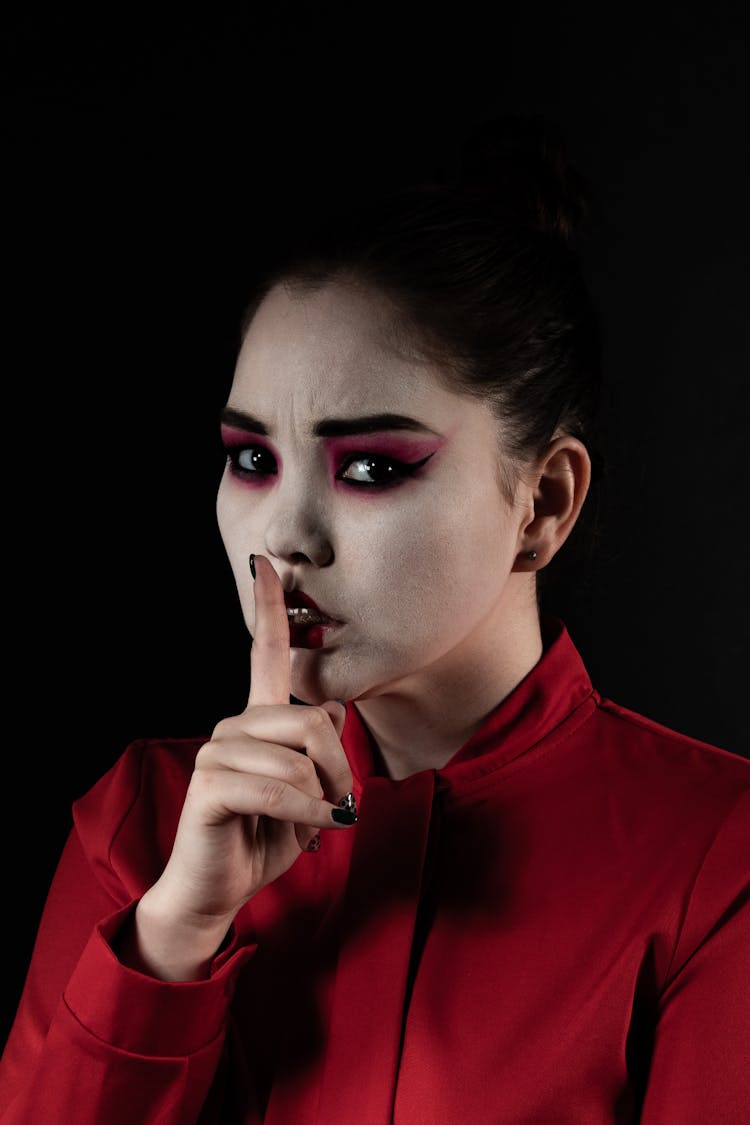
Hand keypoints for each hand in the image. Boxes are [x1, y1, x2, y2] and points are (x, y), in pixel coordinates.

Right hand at [122, 554, 354, 979]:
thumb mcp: (310, 792)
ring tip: (315, 822)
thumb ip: (321, 750)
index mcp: (259, 719)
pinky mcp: (209, 785)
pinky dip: (307, 814)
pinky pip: (278, 787)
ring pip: (300, 757)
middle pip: (313, 720)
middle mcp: (235, 725)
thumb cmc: (265, 837)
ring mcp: (218, 752)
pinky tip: (313, 831)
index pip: (265, 651)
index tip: (264, 560)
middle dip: (341, 769)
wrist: (220, 890)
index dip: (268, 605)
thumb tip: (331, 709)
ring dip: (324, 798)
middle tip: (341, 802)